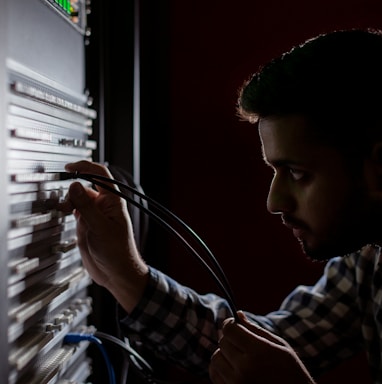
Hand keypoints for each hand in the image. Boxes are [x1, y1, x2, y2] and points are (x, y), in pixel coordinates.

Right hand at [58, 160, 148, 312]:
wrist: (116, 272)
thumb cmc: (118, 252)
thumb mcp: (100, 227)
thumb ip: (86, 206)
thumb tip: (76, 186)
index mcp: (113, 202)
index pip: (100, 175)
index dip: (85, 167)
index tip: (69, 167)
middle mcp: (104, 206)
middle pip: (86, 186)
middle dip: (73, 187)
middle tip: (64, 196)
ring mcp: (94, 215)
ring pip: (79, 198)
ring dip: (69, 200)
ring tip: (63, 208)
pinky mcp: (87, 224)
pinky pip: (75, 210)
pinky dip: (68, 209)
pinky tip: (64, 212)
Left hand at [209, 311, 315, 383]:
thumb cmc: (291, 371)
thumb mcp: (280, 346)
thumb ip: (256, 329)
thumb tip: (238, 314)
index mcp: (258, 352)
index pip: (230, 329)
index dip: (231, 324)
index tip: (235, 325)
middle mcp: (245, 369)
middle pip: (222, 342)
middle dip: (230, 339)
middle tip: (241, 343)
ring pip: (215, 359)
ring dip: (223, 354)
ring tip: (237, 357)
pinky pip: (215, 376)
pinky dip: (220, 369)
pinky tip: (232, 368)